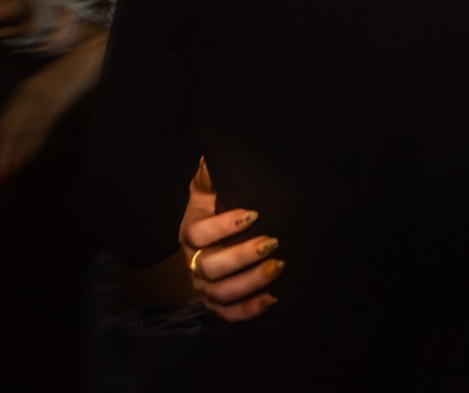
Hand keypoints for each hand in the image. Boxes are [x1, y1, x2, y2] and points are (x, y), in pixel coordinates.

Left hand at [0, 32, 105, 180]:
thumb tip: (22, 134)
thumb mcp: (49, 89)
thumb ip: (35, 107)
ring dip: (12, 152)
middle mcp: (27, 92)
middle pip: (6, 128)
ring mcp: (42, 94)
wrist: (94, 51)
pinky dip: (32, 141)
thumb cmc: (73, 72)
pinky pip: (41, 123)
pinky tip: (28, 156)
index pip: (2, 124)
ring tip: (7, 173)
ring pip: (21, 128)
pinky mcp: (57, 96)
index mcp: (23, 90)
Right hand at [179, 159, 281, 321]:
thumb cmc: (210, 209)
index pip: (198, 233)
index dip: (223, 226)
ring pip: (221, 293)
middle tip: (273, 241)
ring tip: (278, 266)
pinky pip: (229, 314)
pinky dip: (250, 310)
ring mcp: (204, 286)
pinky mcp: (217, 304)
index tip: (254, 214)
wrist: (200, 246)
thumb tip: (212, 154)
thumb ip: (209, 174)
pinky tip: (273, 298)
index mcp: (189, 232)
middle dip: (242, 255)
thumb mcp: (205, 190)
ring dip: (250, 282)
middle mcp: (193, 261)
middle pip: (210, 267)